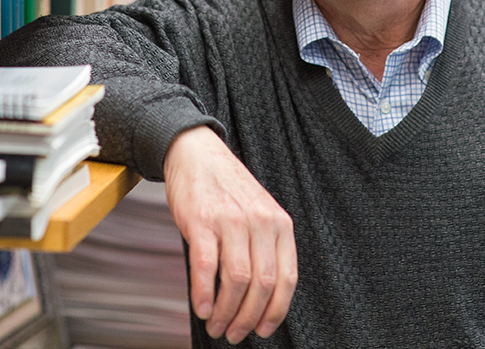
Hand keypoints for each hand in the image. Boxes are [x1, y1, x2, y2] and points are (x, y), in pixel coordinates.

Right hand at [163, 126, 297, 344]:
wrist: (197, 153)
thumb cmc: (227, 189)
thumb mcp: (259, 212)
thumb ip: (265, 246)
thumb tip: (259, 299)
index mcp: (280, 223)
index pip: (287, 278)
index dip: (276, 311)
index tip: (264, 329)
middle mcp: (260, 221)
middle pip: (262, 285)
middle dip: (249, 319)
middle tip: (235, 334)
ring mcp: (231, 220)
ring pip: (236, 280)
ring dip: (226, 312)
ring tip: (217, 325)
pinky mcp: (202, 221)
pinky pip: (206, 267)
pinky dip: (204, 294)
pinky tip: (202, 308)